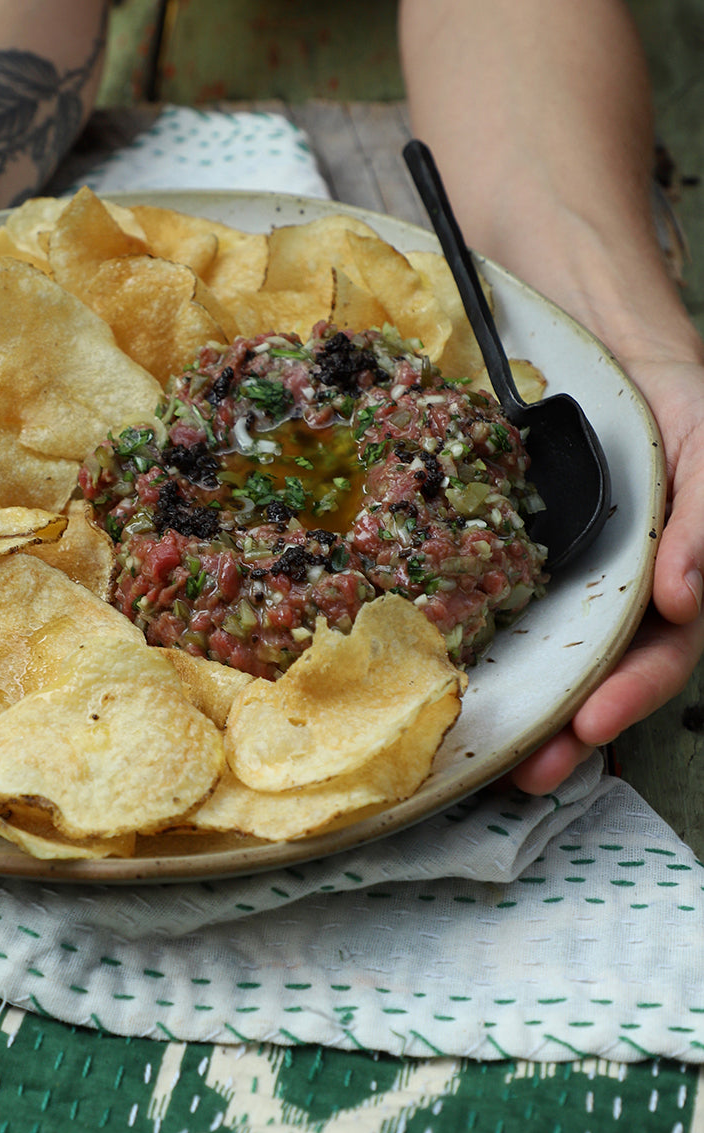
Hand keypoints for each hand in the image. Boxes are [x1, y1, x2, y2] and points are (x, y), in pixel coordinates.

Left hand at [512, 353, 703, 793]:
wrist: (614, 360)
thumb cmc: (678, 409)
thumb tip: (683, 597)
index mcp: (674, 584)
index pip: (661, 655)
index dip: (630, 696)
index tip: (591, 726)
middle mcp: (623, 599)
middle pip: (599, 679)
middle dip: (567, 732)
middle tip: (530, 772)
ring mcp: (571, 588)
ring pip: (550, 663)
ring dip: (525, 714)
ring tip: (492, 760)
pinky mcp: (522, 570)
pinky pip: (503, 616)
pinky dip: (483, 654)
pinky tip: (451, 684)